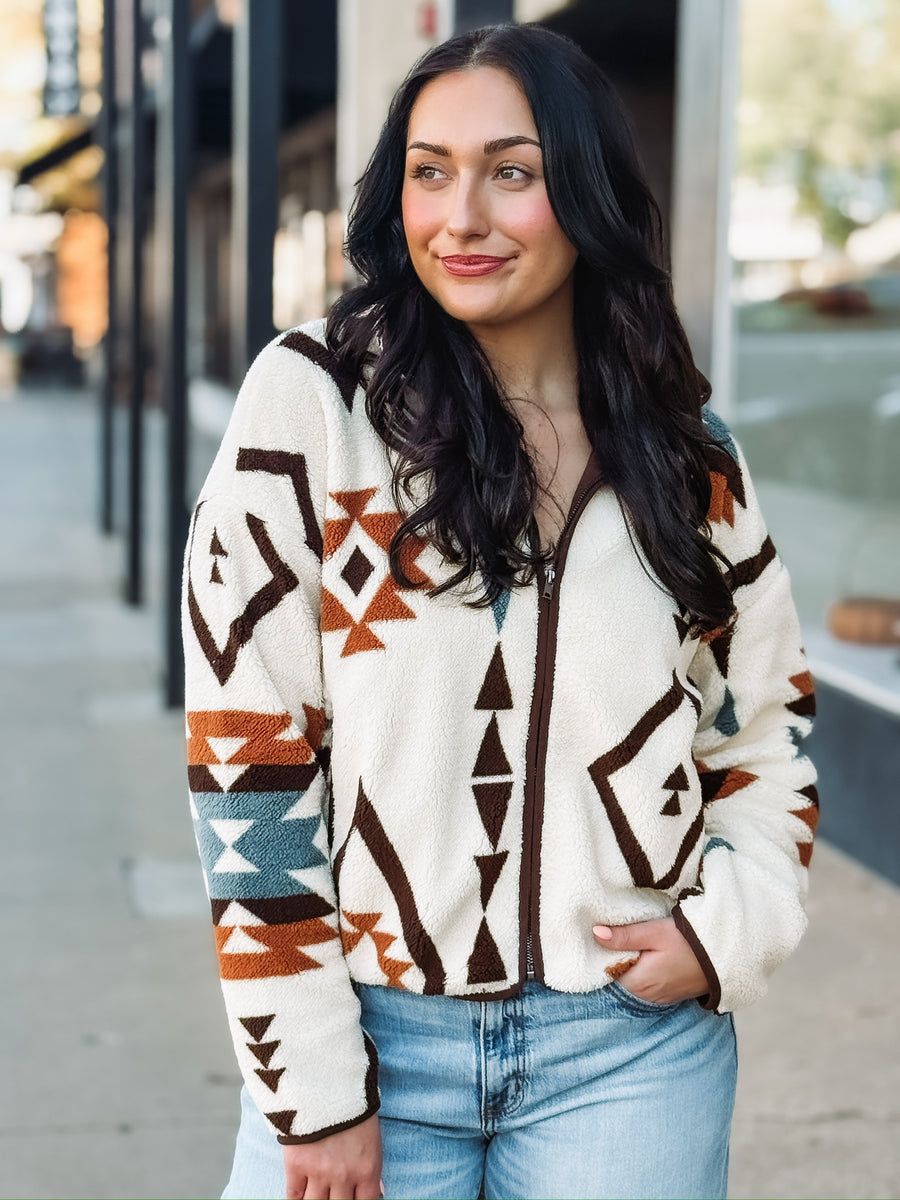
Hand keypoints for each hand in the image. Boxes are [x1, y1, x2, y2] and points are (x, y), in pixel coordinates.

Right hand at [282, 1113, 382, 1199]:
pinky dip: (296, 1198)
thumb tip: (378, 1192)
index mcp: (368, 1169)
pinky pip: (293, 1195)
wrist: (328, 1079)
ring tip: (317, 1193)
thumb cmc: (354, 1105)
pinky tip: (300, 1194)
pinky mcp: (296, 1164)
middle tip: (332, 1193)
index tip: (350, 1198)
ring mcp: (319, 1171)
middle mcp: (344, 1176)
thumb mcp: (372, 1136)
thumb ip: (372, 1168)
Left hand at [592, 917, 708, 1004]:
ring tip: (627, 944)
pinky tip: (644, 956)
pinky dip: (641, 972)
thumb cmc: (688, 942)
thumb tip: (595, 934)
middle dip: (612, 961)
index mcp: (638, 983)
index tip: (598, 939)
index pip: (605, 974)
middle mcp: (646, 996)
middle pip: (617, 979)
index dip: (599, 956)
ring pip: (632, 982)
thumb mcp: (654, 933)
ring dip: (628, 966)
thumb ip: (624, 936)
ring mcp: (658, 998)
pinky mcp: (668, 994)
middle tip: (611, 936)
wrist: (724, 955)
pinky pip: (646, 985)